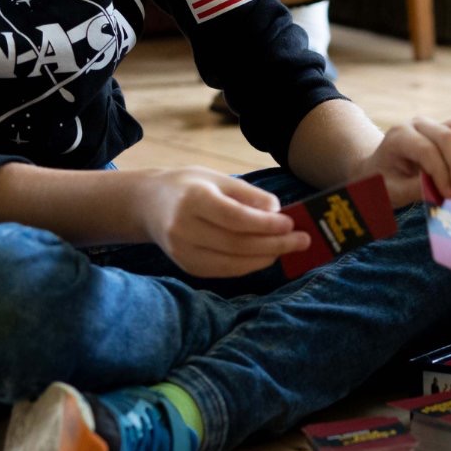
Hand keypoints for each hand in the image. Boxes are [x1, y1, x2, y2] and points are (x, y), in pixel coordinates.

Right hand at [139, 167, 306, 278]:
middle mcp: (183, 228)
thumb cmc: (191, 187)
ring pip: (231, 262)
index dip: (264, 223)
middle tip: (302, 240)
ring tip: (289, 248)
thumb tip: (277, 211)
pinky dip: (248, 266)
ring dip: (265, 258)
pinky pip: (223, 271)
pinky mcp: (186, 266)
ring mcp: (182, 251)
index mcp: (192, 200)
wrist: (148, 204)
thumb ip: (249, 195)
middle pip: (235, 243)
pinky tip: (267, 256)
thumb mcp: (219, 179)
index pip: (234, 217)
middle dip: (273, 244)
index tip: (290, 223)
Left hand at [364, 117, 450, 210]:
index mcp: (398, 137)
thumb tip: (444, 192)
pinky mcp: (448, 126)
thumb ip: (418, 189)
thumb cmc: (386, 182)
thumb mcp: (395, 190)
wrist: (383, 171)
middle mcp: (417, 124)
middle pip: (448, 137)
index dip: (442, 173)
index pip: (427, 150)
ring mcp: (434, 123)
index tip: (449, 195)